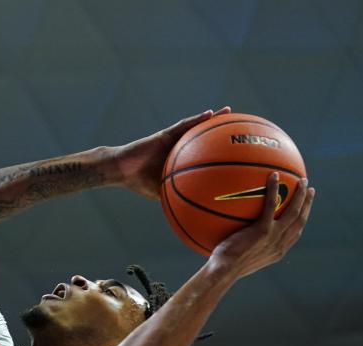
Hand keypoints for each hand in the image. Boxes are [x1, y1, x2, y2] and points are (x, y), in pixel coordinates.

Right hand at [112, 107, 231, 198]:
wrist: (121, 169)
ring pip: (197, 127)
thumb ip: (176, 200)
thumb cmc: (138, 182)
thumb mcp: (161, 193)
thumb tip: (192, 217)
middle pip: (206, 140)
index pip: (204, 157)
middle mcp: (180, 148)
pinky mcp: (166, 133)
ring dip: (214, 120)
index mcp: (181, 161)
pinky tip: (209, 113)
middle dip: (222, 134)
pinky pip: (184, 124)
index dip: (220, 155)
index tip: (238, 154)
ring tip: (230, 112)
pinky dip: (197, 119)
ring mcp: (174, 139)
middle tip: (241, 129)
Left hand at [210, 172, 314, 279]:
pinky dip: (274, 189)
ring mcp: (273, 237)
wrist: (224, 272)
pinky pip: (271, 205)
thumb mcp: (240, 259)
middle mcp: (280, 244)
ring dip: (301, 195)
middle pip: (300, 220)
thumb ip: (245, 246)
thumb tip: (236, 236)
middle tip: (309, 189)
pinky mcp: (263, 230)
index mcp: (277, 252)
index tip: (305, 208)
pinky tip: (274, 175)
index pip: (295, 233)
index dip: (302, 219)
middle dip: (308, 204)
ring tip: (302, 180)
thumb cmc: (225, 267)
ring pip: (294, 212)